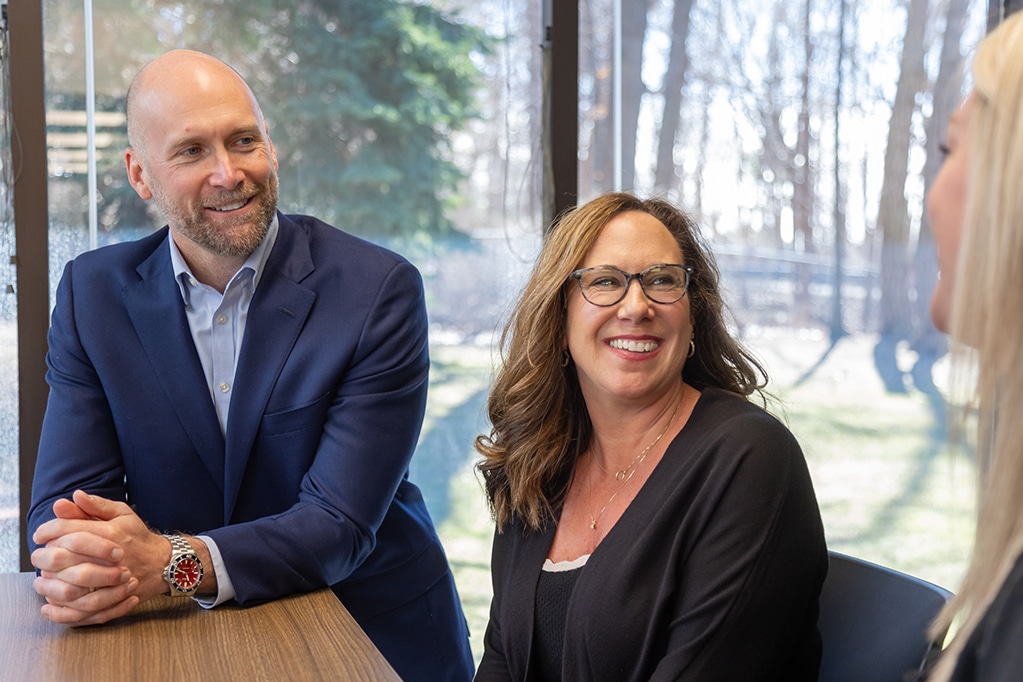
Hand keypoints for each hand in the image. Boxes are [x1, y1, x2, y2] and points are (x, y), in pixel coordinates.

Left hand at [31, 490, 169, 624]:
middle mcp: (108, 556)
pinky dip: (62, 611)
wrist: (163, 563)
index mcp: (110, 533)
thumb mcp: (123, 514)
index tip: (39, 535)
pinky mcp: (112, 599)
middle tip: (38, 557)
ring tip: (42, 581)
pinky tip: (50, 606)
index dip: (48, 530)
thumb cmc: (139, 537)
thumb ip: (97, 506)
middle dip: (44, 557)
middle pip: (63, 557)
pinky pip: (81, 610)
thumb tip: (73, 496)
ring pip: (69, 586)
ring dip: (49, 584)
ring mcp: (110, 580)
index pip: (68, 529)